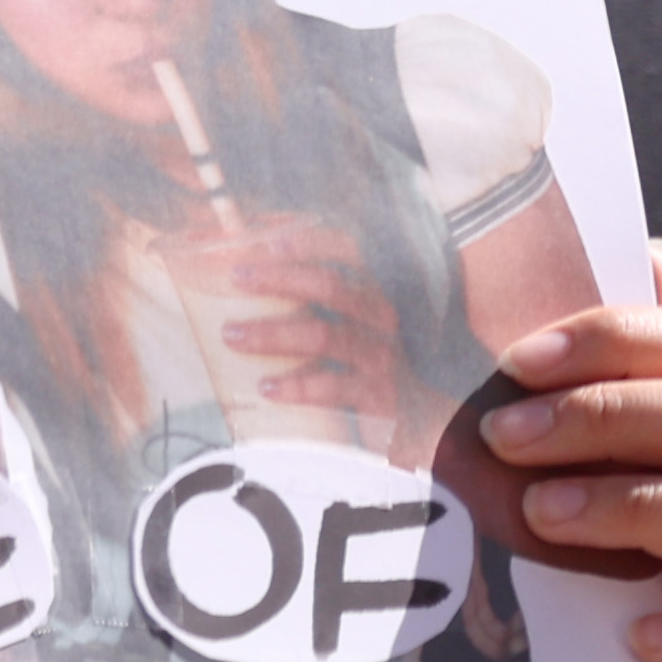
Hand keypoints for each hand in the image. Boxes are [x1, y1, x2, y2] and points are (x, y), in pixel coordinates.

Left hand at [190, 216, 414, 426]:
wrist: (427, 421)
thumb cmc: (376, 368)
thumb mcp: (359, 331)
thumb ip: (321, 308)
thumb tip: (258, 281)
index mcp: (375, 295)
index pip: (350, 253)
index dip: (312, 242)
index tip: (270, 240)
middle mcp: (382, 320)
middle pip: (331, 287)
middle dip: (280, 279)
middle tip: (237, 278)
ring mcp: (382, 359)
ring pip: (325, 335)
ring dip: (274, 333)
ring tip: (234, 335)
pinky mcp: (377, 399)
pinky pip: (333, 387)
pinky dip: (296, 385)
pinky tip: (267, 386)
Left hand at [444, 308, 661, 661]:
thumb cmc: (533, 580)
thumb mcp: (530, 474)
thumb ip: (574, 374)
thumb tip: (643, 248)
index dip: (618, 337)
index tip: (515, 361)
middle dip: (610, 414)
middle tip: (504, 437)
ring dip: (640, 507)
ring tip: (542, 519)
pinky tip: (638, 636)